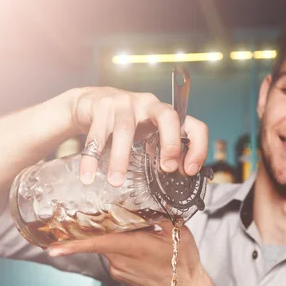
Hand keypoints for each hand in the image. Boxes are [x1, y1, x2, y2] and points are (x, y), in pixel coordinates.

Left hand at [48, 222, 222, 285]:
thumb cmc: (183, 263)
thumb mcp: (176, 232)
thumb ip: (159, 214)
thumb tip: (147, 202)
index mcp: (133, 247)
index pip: (98, 242)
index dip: (74, 244)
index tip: (53, 248)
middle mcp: (121, 261)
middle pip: (100, 238)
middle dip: (99, 226)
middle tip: (101, 215)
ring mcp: (119, 270)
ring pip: (107, 246)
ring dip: (115, 236)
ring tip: (137, 231)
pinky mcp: (120, 276)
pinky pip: (113, 255)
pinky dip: (120, 246)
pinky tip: (137, 244)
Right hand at [70, 87, 207, 186]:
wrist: (90, 102)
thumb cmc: (125, 124)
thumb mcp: (146, 135)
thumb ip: (158, 152)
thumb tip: (174, 181)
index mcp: (165, 114)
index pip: (193, 125)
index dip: (197, 147)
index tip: (189, 171)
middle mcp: (149, 104)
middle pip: (167, 116)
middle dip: (170, 143)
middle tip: (166, 169)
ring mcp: (125, 102)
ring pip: (125, 130)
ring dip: (120, 159)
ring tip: (115, 182)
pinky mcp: (101, 105)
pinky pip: (97, 136)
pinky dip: (91, 159)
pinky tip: (87, 177)